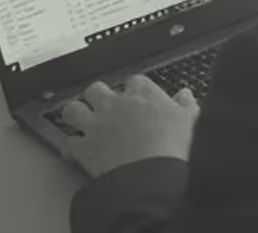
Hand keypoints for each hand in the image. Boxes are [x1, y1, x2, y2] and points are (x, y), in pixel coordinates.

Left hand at [60, 76, 199, 178]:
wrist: (150, 176)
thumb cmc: (171, 147)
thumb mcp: (189, 121)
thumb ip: (185, 105)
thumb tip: (185, 96)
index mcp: (142, 94)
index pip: (134, 81)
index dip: (134, 89)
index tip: (138, 98)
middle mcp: (115, 105)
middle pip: (96, 89)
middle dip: (97, 97)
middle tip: (105, 106)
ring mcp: (96, 125)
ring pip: (73, 109)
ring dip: (76, 115)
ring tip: (82, 122)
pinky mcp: (83, 148)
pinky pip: (68, 142)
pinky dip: (70, 147)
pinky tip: (76, 151)